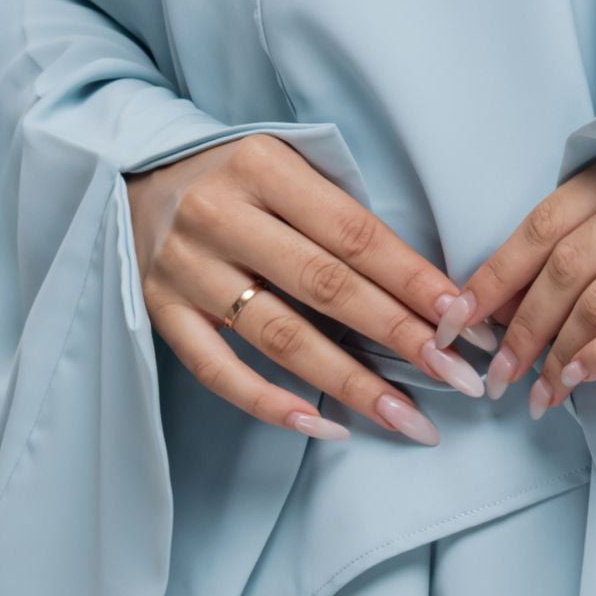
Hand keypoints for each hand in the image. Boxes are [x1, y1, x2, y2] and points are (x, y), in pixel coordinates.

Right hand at [127, 136, 489, 443]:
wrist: (132, 172)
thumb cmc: (238, 177)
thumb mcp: (289, 168)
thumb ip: (343, 217)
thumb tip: (433, 292)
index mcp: (262, 167)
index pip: (354, 234)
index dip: (414, 281)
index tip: (463, 322)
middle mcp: (219, 215)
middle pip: (325, 286)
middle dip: (400, 337)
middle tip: (458, 377)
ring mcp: (185, 268)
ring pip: (279, 336)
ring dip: (351, 384)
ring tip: (407, 418)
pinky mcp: (160, 311)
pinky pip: (218, 371)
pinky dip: (272, 404)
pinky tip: (325, 428)